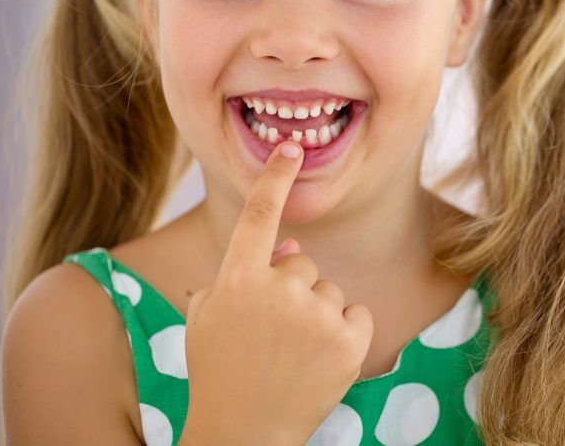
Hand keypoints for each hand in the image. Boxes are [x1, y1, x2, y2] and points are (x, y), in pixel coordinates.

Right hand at [180, 142, 373, 444]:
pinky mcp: (348, 340)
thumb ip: (239, 274)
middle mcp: (277, 288)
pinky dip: (345, 332)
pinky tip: (322, 359)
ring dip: (317, 314)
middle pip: (302, 262)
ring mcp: (315, 314)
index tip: (292, 147)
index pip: (258, 214)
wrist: (243, 433)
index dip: (276, 177)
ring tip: (294, 353)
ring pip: (329, 290)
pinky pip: (355, 313)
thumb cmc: (221, 371)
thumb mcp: (209, 318)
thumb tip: (290, 244)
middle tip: (274, 333)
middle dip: (292, 289)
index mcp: (236, 278)